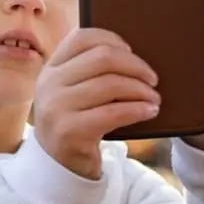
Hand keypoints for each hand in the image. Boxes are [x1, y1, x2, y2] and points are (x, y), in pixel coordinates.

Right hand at [35, 28, 160, 178]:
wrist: (58, 165)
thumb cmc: (75, 122)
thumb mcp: (70, 91)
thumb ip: (87, 71)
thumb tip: (130, 53)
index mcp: (51, 68)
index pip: (82, 38)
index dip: (112, 39)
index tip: (132, 52)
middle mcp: (50, 83)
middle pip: (102, 57)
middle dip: (135, 65)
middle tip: (152, 78)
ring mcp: (57, 107)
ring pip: (111, 84)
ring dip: (141, 90)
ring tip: (154, 98)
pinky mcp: (70, 131)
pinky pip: (113, 112)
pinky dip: (138, 109)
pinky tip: (149, 111)